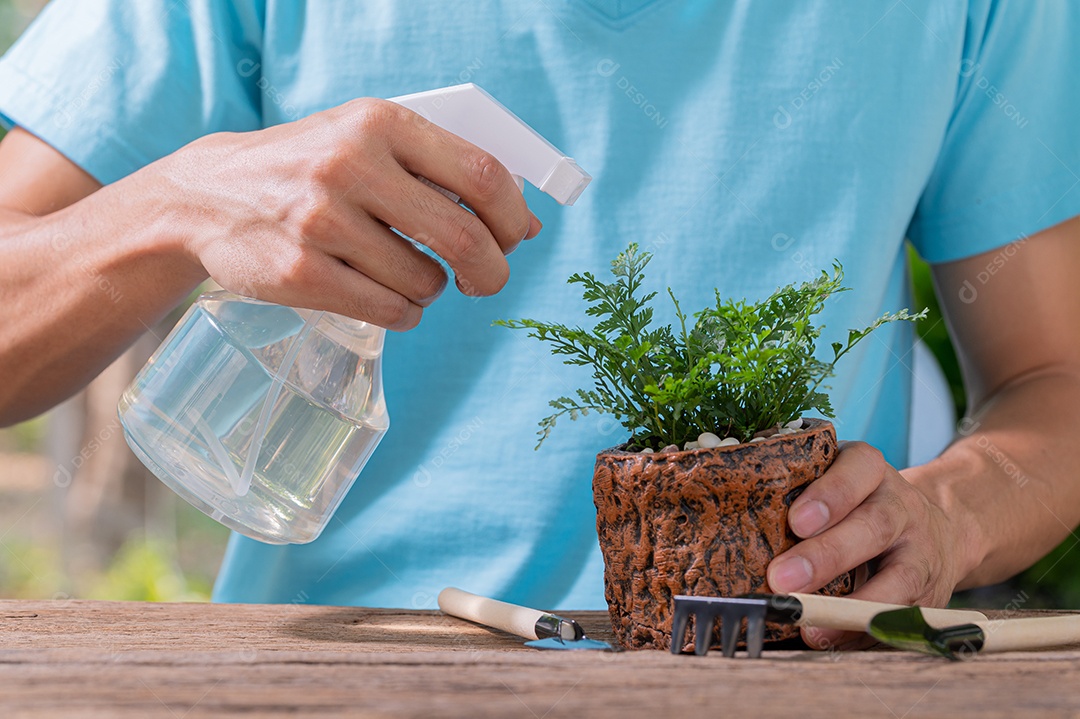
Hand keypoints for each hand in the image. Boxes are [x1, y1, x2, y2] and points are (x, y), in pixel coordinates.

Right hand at [159, 98, 540, 329]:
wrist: (207, 195)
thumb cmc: (309, 169)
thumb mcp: (370, 143)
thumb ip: (443, 173)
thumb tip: (524, 225)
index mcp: (380, 123)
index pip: (482, 173)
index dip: (511, 216)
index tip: (512, 238)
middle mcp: (351, 165)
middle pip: (463, 236)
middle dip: (490, 271)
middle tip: (484, 281)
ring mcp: (321, 221)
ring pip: (424, 281)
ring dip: (432, 290)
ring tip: (406, 275)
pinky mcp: (300, 272)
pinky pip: (389, 311)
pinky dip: (404, 313)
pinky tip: (388, 298)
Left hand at [766, 441, 965, 649]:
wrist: (934, 531)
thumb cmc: (855, 506)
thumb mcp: (833, 484)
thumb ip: (795, 498)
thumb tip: (735, 536)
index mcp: (870, 470)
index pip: (859, 468)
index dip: (830, 494)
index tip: (796, 520)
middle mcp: (901, 506)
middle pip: (872, 526)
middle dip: (826, 556)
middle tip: (780, 579)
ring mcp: (920, 551)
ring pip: (897, 577)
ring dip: (850, 604)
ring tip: (808, 624)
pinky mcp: (930, 594)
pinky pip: (901, 617)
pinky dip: (864, 632)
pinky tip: (832, 638)